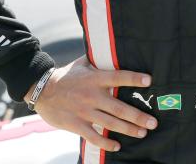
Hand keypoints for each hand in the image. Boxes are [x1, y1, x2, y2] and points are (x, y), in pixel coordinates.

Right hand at [31, 56, 156, 152]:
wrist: (42, 90)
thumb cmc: (66, 76)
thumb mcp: (82, 64)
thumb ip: (99, 60)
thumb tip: (115, 48)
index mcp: (95, 79)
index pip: (118, 77)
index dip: (133, 78)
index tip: (149, 81)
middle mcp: (92, 95)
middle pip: (119, 108)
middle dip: (138, 116)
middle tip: (153, 122)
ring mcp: (84, 111)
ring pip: (111, 123)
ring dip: (129, 129)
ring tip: (143, 132)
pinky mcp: (76, 124)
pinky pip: (93, 136)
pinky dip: (106, 143)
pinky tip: (117, 146)